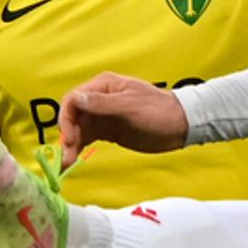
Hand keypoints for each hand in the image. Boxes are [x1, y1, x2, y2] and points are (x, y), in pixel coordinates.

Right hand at [61, 71, 188, 165]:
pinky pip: (87, 138)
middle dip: (68, 134)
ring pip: (78, 129)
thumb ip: (102, 103)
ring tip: (68, 161)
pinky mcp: (107, 131)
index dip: (67, 118)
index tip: (70, 136)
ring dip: (71, 144)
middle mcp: (99, 100)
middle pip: (73, 116)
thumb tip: (76, 98)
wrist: (180, 125)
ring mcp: (103, 116)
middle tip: (68, 154)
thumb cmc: (159, 110)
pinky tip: (74, 158)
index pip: (74, 99)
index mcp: (103, 86)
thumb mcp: (130, 105)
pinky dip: (79, 147)